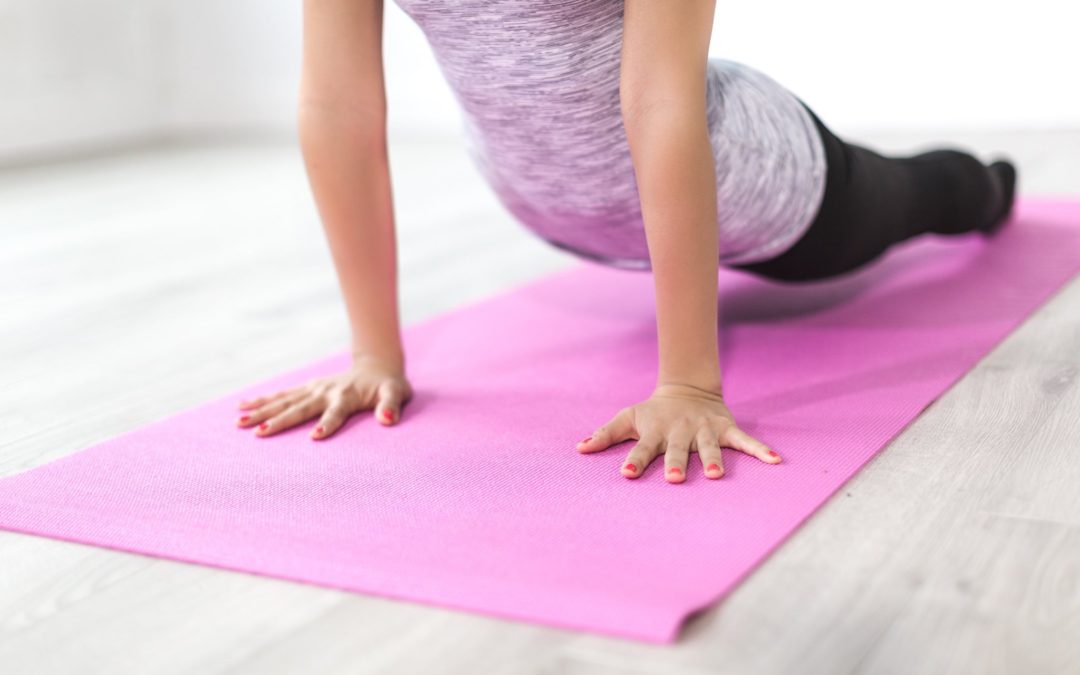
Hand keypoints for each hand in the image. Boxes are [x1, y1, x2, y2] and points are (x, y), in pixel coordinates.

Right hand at [235, 354, 412, 439]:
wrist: (377, 366)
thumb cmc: (389, 386)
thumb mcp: (397, 394)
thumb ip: (392, 406)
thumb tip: (388, 420)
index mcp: (347, 396)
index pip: (336, 413)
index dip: (327, 424)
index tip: (315, 437)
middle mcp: (325, 392)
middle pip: (300, 408)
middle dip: (280, 420)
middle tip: (259, 433)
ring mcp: (314, 389)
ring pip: (284, 401)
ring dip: (262, 411)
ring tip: (239, 422)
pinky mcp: (307, 388)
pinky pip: (281, 394)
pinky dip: (262, 400)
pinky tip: (242, 406)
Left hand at [577, 383, 780, 481]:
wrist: (687, 389)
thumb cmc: (653, 413)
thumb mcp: (628, 418)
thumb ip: (605, 434)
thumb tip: (578, 448)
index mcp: (655, 431)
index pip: (642, 448)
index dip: (634, 460)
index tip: (626, 474)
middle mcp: (680, 431)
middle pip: (677, 450)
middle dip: (676, 463)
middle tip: (673, 479)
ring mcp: (704, 430)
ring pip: (709, 447)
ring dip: (714, 459)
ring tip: (717, 476)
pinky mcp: (725, 428)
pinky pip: (745, 441)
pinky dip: (760, 450)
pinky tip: (775, 461)